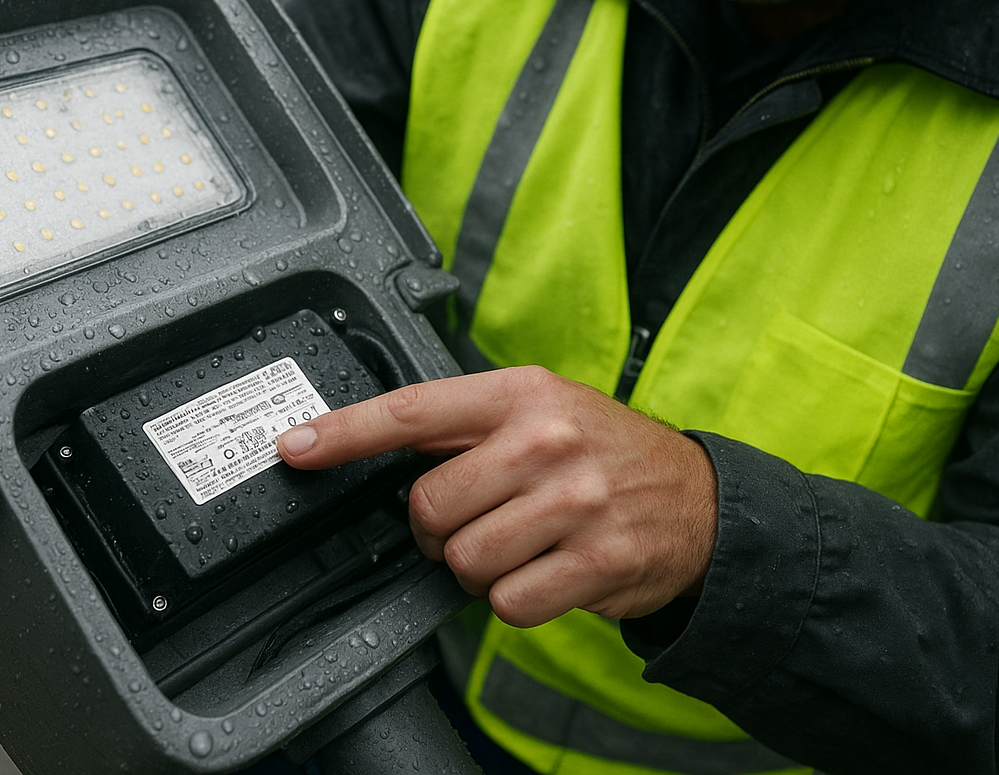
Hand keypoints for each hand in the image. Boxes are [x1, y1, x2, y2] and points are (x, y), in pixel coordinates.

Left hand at [276, 366, 715, 626]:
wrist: (701, 502)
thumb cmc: (604, 453)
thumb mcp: (542, 409)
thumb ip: (466, 425)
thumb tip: (374, 445)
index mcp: (522, 394)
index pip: (412, 410)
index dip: (345, 433)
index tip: (296, 448)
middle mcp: (546, 441)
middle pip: (429, 505)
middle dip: (436, 530)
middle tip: (474, 521)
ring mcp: (575, 503)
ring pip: (465, 561)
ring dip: (476, 570)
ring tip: (518, 547)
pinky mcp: (598, 562)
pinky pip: (507, 604)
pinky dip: (513, 601)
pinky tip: (545, 574)